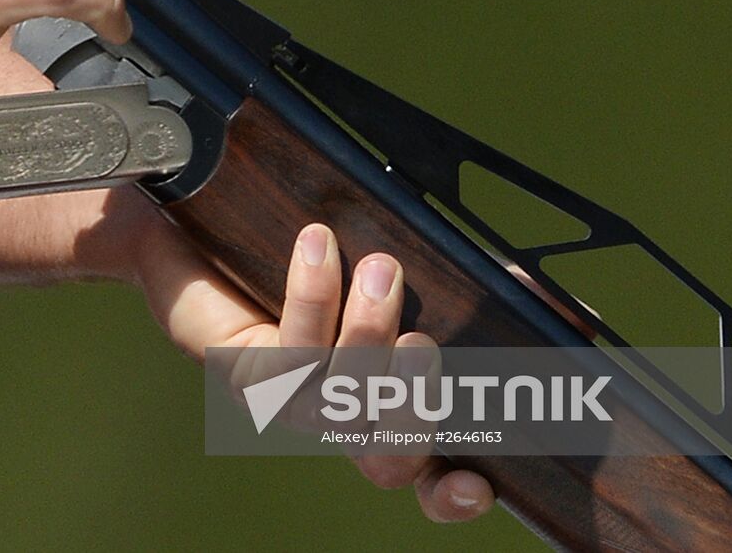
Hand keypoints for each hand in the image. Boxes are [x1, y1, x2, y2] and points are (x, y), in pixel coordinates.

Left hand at [137, 221, 495, 522]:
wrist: (200, 237)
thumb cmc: (312, 259)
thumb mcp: (398, 269)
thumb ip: (464, 284)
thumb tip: (531, 287)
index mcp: (387, 409)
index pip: (430, 476)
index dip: (454, 494)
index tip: (479, 485)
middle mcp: (340, 421)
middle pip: (387, 459)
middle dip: (413, 407)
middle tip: (421, 343)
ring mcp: (291, 404)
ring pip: (338, 400)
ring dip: (366, 334)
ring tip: (381, 270)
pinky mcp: (246, 374)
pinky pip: (286, 349)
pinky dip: (312, 295)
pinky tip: (317, 245)